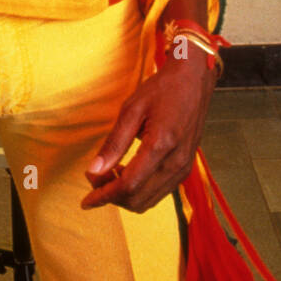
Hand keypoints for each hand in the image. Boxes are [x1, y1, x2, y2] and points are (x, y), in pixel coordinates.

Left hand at [80, 44, 216, 212]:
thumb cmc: (162, 89)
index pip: (128, 186)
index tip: (86, 199)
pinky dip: (139, 191)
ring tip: (109, 175)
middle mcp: (176, 163)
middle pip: (137, 200)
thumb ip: (114, 142)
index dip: (104, 195)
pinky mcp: (186, 167)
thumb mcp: (131, 109)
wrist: (194, 80)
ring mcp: (183, 168)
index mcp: (161, 145)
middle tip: (95, 177)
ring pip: (148, 201)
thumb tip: (94, 171)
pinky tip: (127, 173)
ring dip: (125, 196)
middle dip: (111, 196)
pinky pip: (159, 192)